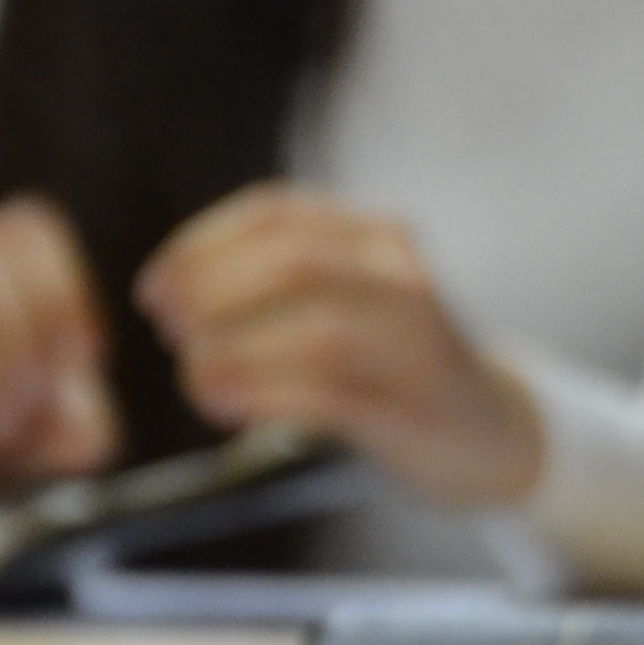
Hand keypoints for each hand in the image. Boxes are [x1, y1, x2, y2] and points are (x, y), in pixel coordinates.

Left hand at [134, 188, 546, 510]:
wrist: (489, 431)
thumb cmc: (392, 366)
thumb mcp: (344, 300)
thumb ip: (276, 283)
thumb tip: (175, 296)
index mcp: (374, 235)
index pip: (276, 213)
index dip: (201, 245)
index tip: (154, 290)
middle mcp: (401, 273)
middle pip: (294, 261)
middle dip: (213, 293)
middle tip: (170, 331)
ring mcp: (416, 341)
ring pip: (315, 328)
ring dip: (235, 351)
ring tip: (193, 376)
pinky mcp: (415, 408)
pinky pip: (332, 395)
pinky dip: (264, 397)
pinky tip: (224, 405)